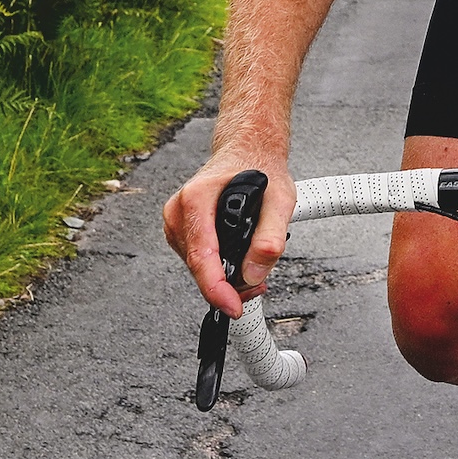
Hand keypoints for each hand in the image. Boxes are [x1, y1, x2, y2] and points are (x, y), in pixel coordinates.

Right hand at [164, 152, 295, 316]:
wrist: (247, 152)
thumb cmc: (260, 170)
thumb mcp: (280, 200)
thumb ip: (270, 238)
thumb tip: (254, 274)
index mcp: (197, 198)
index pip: (201, 255)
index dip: (216, 288)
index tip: (231, 306)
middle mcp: (179, 210)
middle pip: (198, 266)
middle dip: (227, 284)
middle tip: (258, 285)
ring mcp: (177, 221)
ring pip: (198, 266)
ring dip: (224, 276)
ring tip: (252, 268)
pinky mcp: (181, 230)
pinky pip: (198, 260)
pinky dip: (218, 267)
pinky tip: (237, 261)